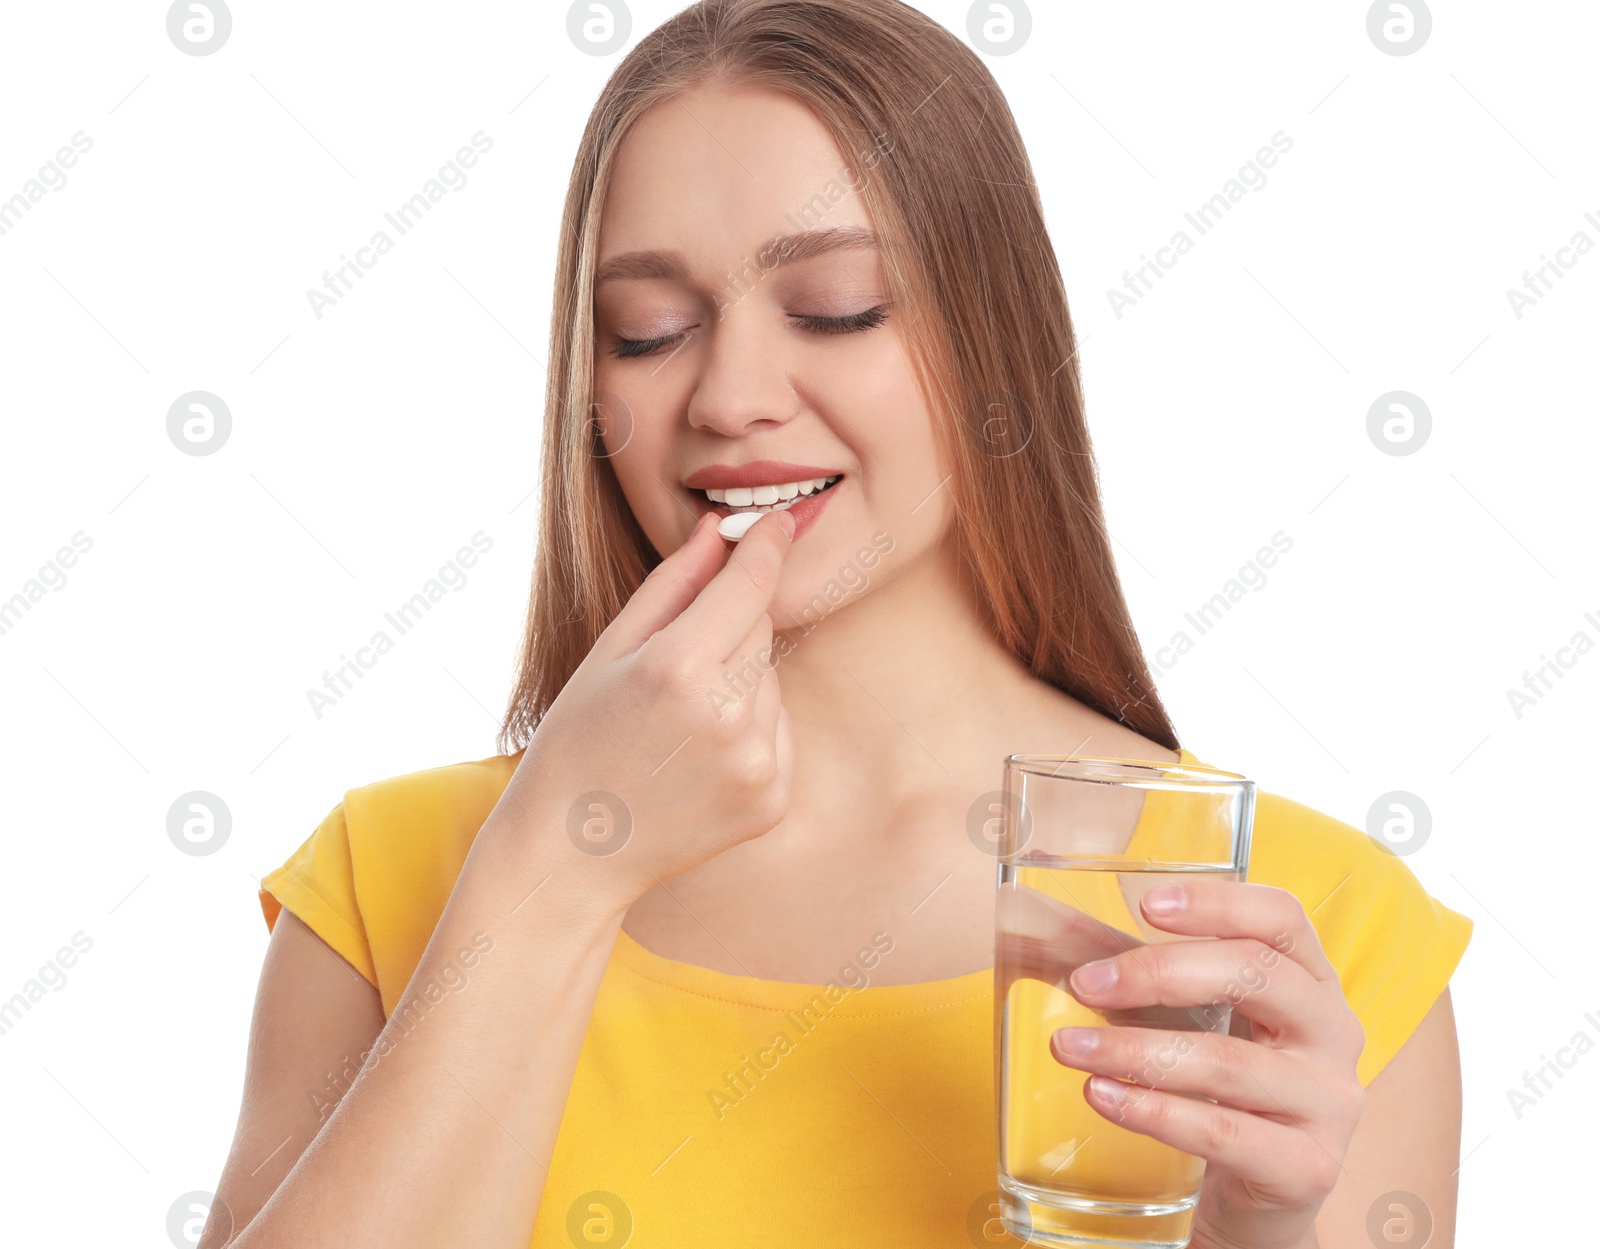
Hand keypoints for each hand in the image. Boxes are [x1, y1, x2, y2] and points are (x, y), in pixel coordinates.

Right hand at [491, 508, 796, 908]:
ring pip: (772, 681)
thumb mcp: (610, 652)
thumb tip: (721, 530)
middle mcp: (727, 716)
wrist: (570, 855)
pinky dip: (750, 730)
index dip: (766, 547)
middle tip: (675, 666)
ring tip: (678, 724)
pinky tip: (697, 756)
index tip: (779, 523)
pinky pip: (779, 732)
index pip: (750, 585)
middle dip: (730, 629)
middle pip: (761, 631)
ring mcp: (755, 764)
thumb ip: (673, 584)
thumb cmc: (576, 742)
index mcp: (678, 669)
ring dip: (739, 683)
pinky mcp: (772, 800)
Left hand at [1048, 880, 1365, 1248]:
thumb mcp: (1193, 1020)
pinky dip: (1153, 1111)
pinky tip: (1102, 1096)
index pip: (1280, 919)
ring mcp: (1328, 1102)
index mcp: (1311, 980)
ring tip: (1070, 1048)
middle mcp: (1333, 1032)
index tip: (1146, 906)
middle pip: (1255, 976)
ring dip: (1136, 1050)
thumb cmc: (1220, 1090)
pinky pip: (1223, 1132)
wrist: (1257, 1201)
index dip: (1218, 903)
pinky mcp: (1307, 1167)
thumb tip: (1033, 923)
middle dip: (1160, 974)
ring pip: (1227, 1061)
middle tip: (1086, 985)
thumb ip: (1132, 970)